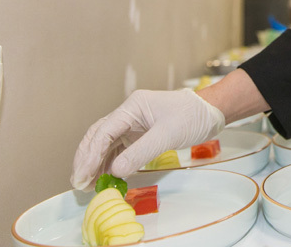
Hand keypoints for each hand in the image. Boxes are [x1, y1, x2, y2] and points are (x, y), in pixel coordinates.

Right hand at [71, 88, 224, 189]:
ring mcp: (133, 124)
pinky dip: (110, 163)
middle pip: (99, 136)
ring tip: (88, 184)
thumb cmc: (193, 116)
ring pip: (106, 143)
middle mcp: (129, 114)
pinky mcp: (140, 134)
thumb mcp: (167, 135)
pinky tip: (105, 177)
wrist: (211, 112)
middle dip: (86, 159)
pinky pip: (119, 149)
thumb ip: (140, 153)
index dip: (90, 155)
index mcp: (133, 107)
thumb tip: (115, 171)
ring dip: (95, 163)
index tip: (83, 175)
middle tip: (79, 183)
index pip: (103, 131)